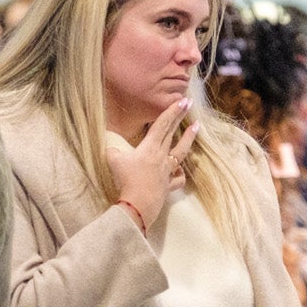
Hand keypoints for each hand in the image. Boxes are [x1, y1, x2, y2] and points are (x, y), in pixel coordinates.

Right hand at [112, 103, 195, 231]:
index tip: (182, 101)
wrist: (137, 206)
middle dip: (180, 117)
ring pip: (181, 152)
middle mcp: (161, 157)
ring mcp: (166, 172)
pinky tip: (179, 170)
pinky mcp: (167, 187)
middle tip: (189, 104)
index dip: (172, 111)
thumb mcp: (113, 160)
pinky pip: (177, 178)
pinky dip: (180, 173)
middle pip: (172, 134)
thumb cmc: (125, 181)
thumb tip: (110, 146)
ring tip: (196, 128)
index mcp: (149, 148)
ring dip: (189, 139)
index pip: (162, 125)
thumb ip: (113, 150)